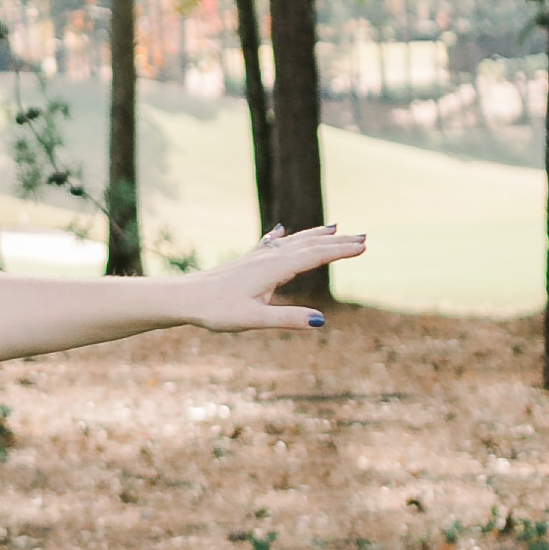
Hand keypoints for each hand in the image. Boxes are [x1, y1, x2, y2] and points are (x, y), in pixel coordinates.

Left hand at [187, 220, 366, 329]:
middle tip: (364, 237)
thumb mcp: (253, 320)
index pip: (315, 256)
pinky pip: (271, 244)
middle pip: (309, 245)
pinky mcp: (245, 261)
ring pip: (292, 242)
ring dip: (315, 236)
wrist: (184, 298)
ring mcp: (256, 257)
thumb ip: (287, 319)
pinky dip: (284, 237)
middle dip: (337, 241)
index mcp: (274, 269)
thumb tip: (321, 321)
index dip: (340, 251)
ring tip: (335, 227)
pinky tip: (280, 230)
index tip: (364, 247)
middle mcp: (268, 257)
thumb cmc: (216, 311)